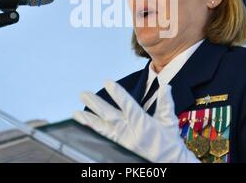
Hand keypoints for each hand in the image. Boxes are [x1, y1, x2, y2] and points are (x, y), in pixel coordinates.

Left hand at [73, 80, 199, 162]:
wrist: (168, 164)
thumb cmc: (169, 143)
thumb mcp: (169, 123)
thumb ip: (166, 104)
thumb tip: (166, 87)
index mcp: (144, 124)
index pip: (129, 106)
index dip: (119, 94)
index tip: (108, 82)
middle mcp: (131, 133)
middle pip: (110, 116)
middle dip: (96, 104)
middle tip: (84, 93)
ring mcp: (123, 142)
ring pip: (103, 129)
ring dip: (89, 119)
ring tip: (76, 111)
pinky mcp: (119, 148)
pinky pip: (103, 140)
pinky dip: (92, 133)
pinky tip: (83, 127)